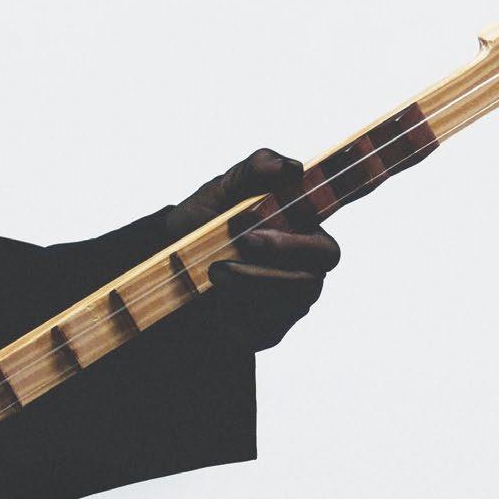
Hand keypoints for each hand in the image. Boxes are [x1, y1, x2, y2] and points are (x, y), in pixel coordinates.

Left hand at [165, 147, 339, 349]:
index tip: (259, 229)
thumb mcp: (223, 189)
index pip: (328, 248)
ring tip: (214, 269)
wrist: (171, 264)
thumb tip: (290, 167)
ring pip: (286, 303)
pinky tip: (216, 296)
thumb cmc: (207, 221)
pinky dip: (236, 309)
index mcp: (304, 236)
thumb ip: (256, 169)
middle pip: (312, 277)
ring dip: (249, 282)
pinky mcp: (268, 330)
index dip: (304, 246)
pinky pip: (264, 327)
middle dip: (275, 259)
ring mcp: (289, 306)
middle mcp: (305, 273)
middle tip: (240, 243)